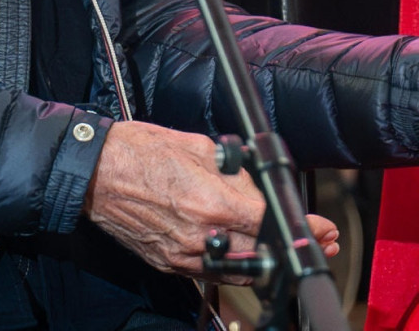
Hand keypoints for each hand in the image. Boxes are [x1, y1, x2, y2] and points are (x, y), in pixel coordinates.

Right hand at [85, 121, 339, 278]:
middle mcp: (199, 236)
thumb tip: (263, 185)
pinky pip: (211, 272)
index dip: (305, 227)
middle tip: (319, 238)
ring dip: (269, 261)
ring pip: (239, 269)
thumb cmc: (142, 151)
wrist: (96, 172)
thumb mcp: (200, 147)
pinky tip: (248, 253)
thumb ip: (237, 172)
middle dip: (294, 247)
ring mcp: (182, 256)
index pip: (272, 222)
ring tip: (288, 248)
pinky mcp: (169, 263)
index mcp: (211, 203)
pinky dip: (235, 265)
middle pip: (262, 253)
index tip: (323, 228)